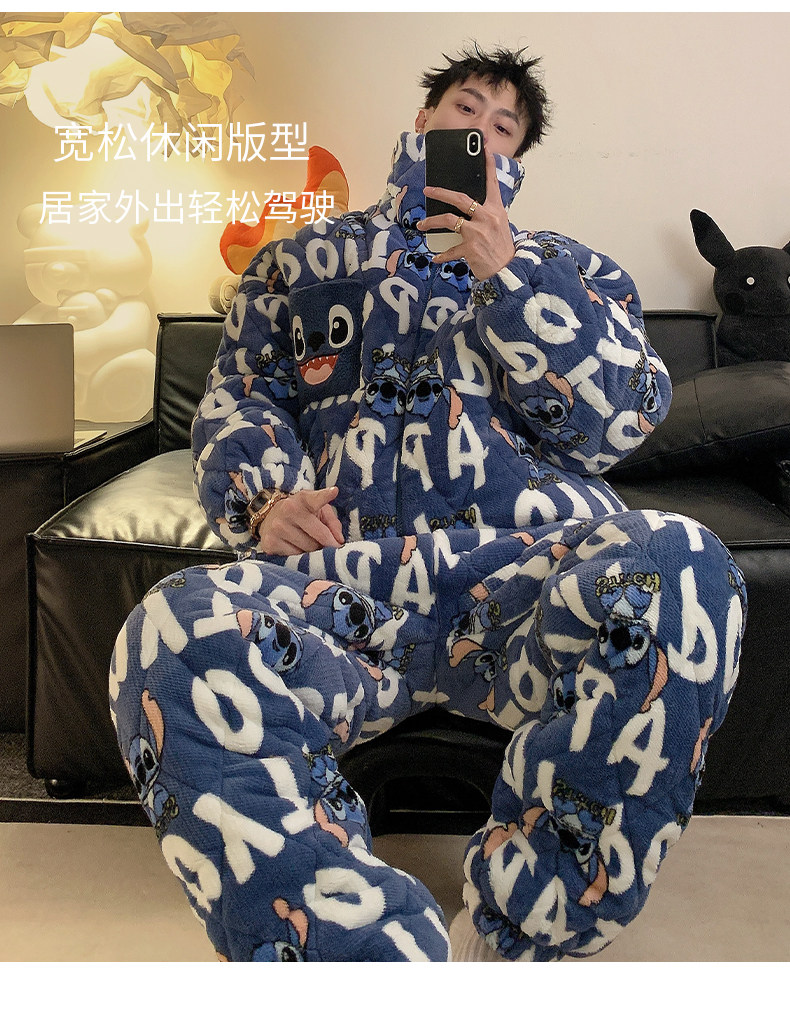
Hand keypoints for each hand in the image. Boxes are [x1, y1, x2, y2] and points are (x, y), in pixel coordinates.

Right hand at [256, 486, 344, 555]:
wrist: (271, 519)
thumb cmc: (302, 515)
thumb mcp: (319, 511)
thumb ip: (333, 523)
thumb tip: (339, 541)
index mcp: (304, 499)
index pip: (315, 499)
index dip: (325, 496)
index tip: (333, 492)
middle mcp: (288, 509)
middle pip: (320, 536)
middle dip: (326, 542)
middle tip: (325, 542)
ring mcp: (277, 526)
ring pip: (308, 549)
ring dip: (313, 550)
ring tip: (307, 541)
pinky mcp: (270, 542)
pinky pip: (295, 556)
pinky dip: (299, 555)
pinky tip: (294, 545)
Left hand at [419, 145, 515, 280]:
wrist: (508, 272)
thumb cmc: (501, 248)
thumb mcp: (499, 226)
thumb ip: (486, 214)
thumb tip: (466, 208)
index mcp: (496, 210)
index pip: (492, 183)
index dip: (488, 164)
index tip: (484, 148)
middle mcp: (487, 218)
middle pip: (460, 198)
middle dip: (441, 192)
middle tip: (427, 190)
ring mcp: (478, 233)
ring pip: (449, 220)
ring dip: (432, 222)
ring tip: (422, 225)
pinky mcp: (471, 249)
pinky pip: (450, 250)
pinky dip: (442, 255)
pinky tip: (435, 258)